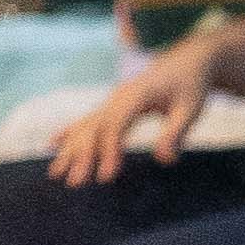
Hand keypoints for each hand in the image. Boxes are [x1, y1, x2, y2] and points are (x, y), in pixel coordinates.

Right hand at [49, 36, 228, 182]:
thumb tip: (165, 160)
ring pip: (87, 126)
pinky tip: (52, 146)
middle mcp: (118, 97)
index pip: (115, 126)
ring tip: (55, 175)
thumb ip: (176, 133)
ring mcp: (113, 100)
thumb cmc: (192, 85)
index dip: (109, 151)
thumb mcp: (191, 109)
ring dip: (71, 150)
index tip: (106, 177)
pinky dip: (70, 133)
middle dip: (83, 157)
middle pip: (95, 129)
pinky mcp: (113, 105)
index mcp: (136, 95)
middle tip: (75, 184)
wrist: (189, 60)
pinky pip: (88, 120)